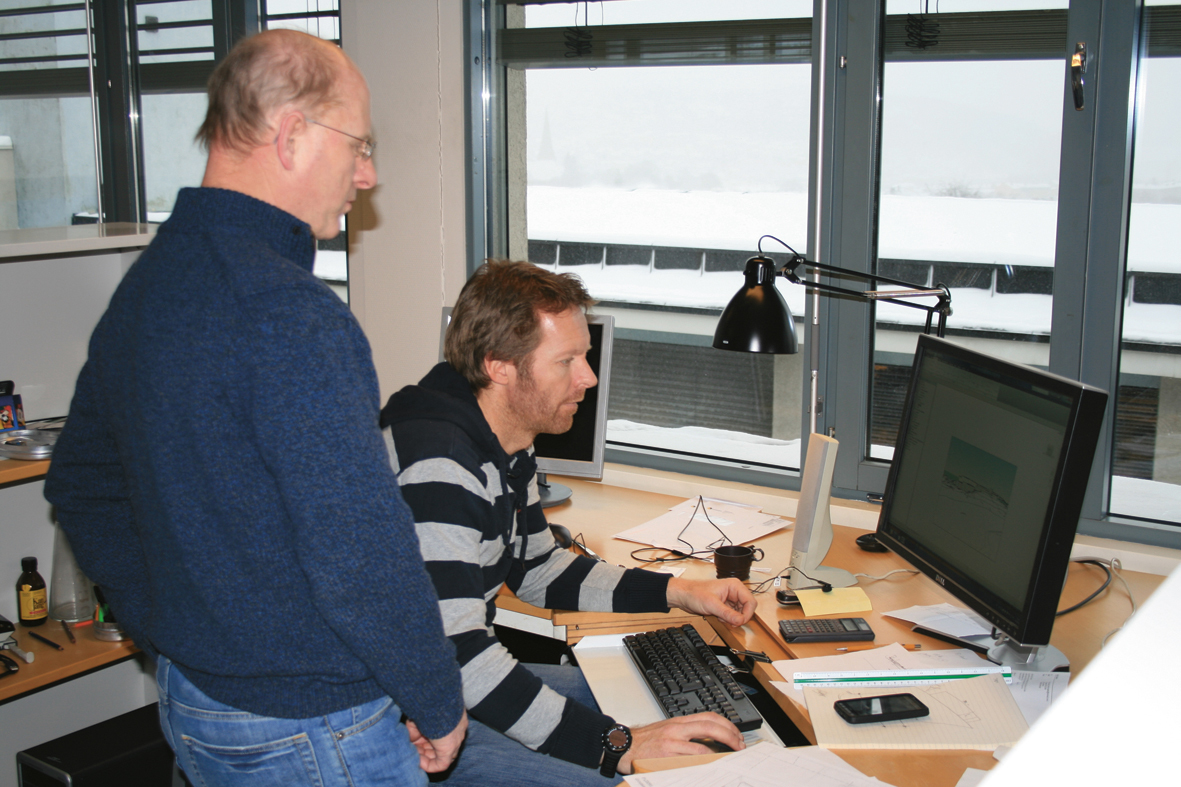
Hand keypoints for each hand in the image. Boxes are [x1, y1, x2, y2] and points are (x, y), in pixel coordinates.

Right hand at [406, 710, 467, 772]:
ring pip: (440, 757)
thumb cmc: (426, 705)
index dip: (425, 741)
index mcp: (452, 721)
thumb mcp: (418, 717)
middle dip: (424, 750)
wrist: (434, 700)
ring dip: (425, 758)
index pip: (440, 736)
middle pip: (440, 747)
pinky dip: (428, 765)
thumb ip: (414, 730)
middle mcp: (456, 732)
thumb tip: (411, 741)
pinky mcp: (450, 748)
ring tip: (412, 754)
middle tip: (411, 748)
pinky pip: (441, 764)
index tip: (413, 740)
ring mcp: (455, 741)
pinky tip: (417, 760)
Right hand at [618, 713, 745, 774]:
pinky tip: (712, 763)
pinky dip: (705, 759)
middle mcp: (678, 727)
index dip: (727, 725)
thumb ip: (685, 734)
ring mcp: (673, 739)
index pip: (709, 716)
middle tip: (740, 745)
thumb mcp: (666, 732)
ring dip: (722, 748)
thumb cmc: (644, 741)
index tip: (736, 735)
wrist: (622, 744)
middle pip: (711, 725)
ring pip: (705, 739)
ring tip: (730, 756)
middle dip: (730, 734)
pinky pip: (691, 755)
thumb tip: (708, 742)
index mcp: (679, 721)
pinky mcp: (667, 752)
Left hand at [666, 577, 756, 626]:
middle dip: (739, 617)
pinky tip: (720, 618)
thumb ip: (727, 614)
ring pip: (740, 613)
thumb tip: (740, 621)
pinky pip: (733, 615)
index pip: (750, 602)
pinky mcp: (725, 605)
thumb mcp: (712, 605)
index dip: (747, 614)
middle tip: (730, 622)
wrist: (684, 596)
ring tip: (722, 618)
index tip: (740, 622)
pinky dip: (728, 619)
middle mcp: (734, 591)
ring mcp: (730, 598)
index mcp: (734, 586)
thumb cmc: (695, 593)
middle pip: (747, 608)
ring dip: (733, 619)